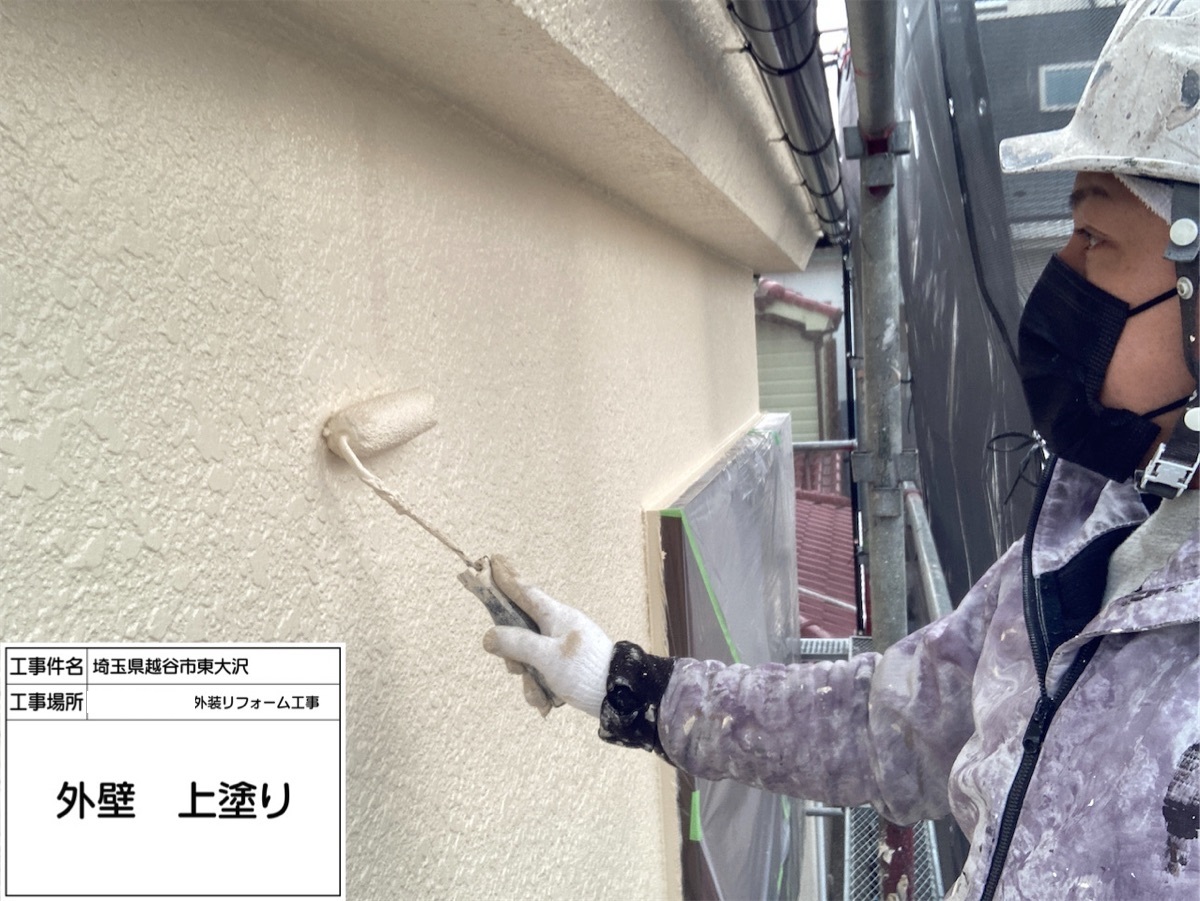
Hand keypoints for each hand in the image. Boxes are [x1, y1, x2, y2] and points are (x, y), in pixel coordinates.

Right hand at [482, 557, 613, 717]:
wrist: (620, 695)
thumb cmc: (585, 669)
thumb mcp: (547, 657)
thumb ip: (517, 644)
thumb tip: (489, 636)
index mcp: (556, 615)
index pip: (525, 591)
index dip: (507, 578)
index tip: (493, 560)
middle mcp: (557, 626)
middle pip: (520, 629)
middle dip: (514, 654)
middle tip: (516, 669)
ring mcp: (561, 645)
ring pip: (529, 656)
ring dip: (529, 678)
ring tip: (538, 693)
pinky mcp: (566, 665)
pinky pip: (542, 672)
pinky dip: (540, 687)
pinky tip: (545, 702)